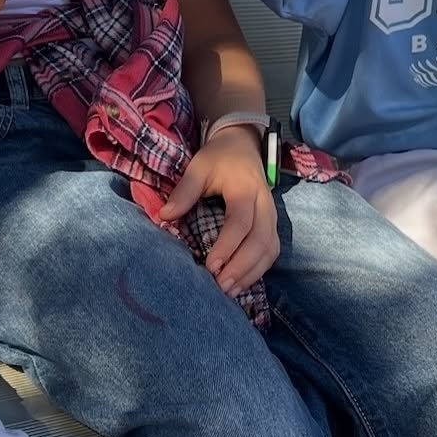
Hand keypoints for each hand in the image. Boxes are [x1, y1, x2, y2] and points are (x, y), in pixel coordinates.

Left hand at [160, 125, 279, 292]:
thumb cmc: (218, 158)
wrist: (242, 145)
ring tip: (229, 291)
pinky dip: (258, 270)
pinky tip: (240, 283)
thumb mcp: (198, 167)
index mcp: (245, 188)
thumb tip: (164, 216)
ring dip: (252, 273)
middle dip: (241, 267)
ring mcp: (272, 216)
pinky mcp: (272, 225)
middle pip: (261, 241)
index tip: (210, 266)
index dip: (227, 246)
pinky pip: (271, 251)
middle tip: (220, 286)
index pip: (240, 222)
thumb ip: (184, 191)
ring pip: (269, 250)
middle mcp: (264, 204)